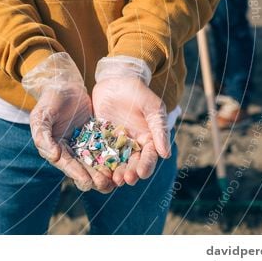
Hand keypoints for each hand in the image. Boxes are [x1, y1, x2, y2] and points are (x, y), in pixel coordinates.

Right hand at [22, 53, 114, 192]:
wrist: (64, 85)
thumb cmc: (49, 101)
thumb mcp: (41, 117)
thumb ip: (43, 136)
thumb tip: (53, 156)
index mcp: (55, 149)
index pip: (67, 165)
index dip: (77, 174)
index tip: (88, 183)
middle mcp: (70, 150)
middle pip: (83, 168)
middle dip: (94, 178)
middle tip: (106, 185)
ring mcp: (85, 143)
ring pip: (96, 161)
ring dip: (105, 172)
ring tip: (116, 180)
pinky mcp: (97, 135)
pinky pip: (106, 147)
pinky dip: (113, 156)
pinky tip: (123, 162)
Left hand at [91, 57, 170, 187]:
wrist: (116, 80)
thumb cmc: (139, 92)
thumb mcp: (152, 108)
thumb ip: (159, 130)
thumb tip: (166, 154)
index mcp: (147, 140)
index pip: (148, 157)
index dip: (145, 166)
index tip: (141, 173)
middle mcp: (131, 145)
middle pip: (131, 164)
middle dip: (129, 173)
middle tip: (124, 180)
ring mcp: (114, 144)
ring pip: (115, 162)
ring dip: (114, 172)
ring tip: (112, 179)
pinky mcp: (99, 139)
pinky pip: (98, 153)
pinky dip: (98, 163)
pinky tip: (95, 170)